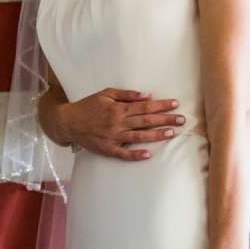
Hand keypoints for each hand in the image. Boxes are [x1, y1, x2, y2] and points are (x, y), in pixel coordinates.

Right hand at [58, 90, 181, 161]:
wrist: (68, 122)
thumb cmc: (88, 105)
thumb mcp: (105, 93)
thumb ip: (126, 94)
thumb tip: (146, 96)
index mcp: (119, 108)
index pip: (145, 107)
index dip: (161, 106)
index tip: (175, 104)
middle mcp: (118, 122)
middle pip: (146, 121)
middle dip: (165, 120)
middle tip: (182, 120)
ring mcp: (113, 136)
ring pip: (139, 136)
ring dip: (156, 135)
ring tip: (171, 134)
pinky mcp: (107, 148)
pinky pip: (123, 153)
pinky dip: (135, 155)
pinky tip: (148, 155)